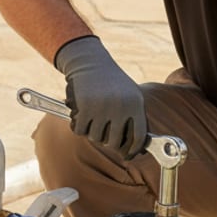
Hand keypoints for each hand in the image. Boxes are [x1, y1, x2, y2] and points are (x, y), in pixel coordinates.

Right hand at [54, 35, 147, 159]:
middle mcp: (121, 107)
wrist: (90, 61)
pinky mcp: (85, 108)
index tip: (128, 155)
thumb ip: (133, 118)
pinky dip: (77, 126)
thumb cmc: (110, 81)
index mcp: (135, 104)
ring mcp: (102, 108)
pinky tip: (79, 115)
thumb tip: (138, 148)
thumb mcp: (129, 94)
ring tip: (91, 118)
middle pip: (114, 142)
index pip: (138, 136)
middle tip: (103, 134)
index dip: (133, 150)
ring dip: (91, 131)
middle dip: (107, 142)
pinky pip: (80, 131)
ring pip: (96, 138)